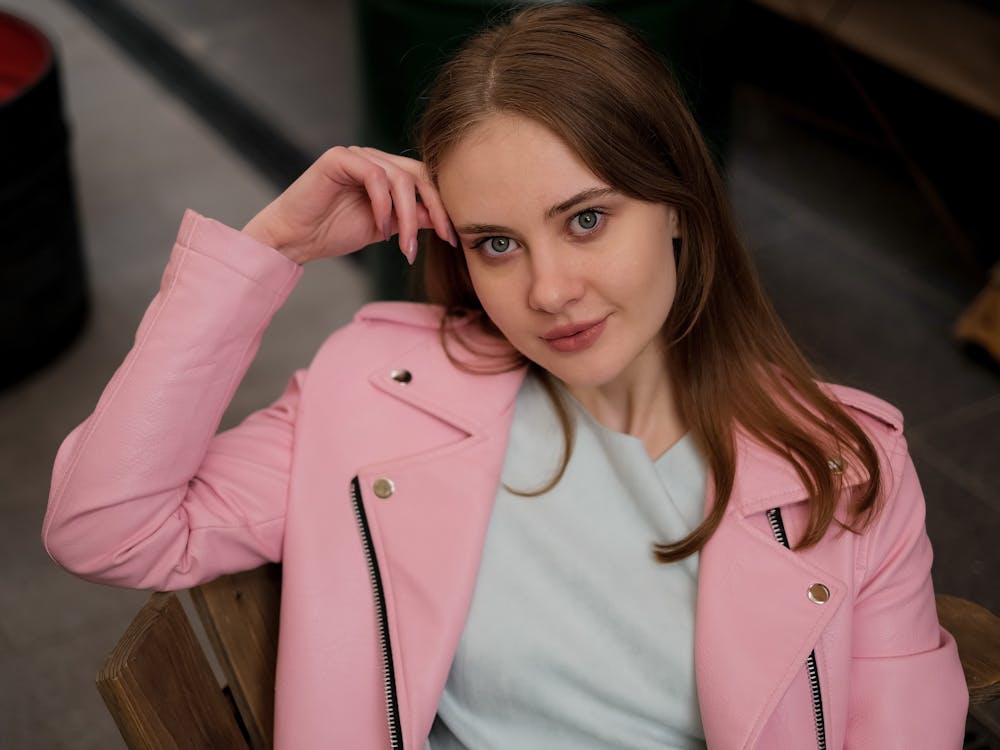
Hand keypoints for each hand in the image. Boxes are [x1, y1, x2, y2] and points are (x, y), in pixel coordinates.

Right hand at [241, 146, 456, 264]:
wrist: (294, 239)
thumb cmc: (332, 233)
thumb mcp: (383, 228)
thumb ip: (410, 217)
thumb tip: (441, 217)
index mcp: (384, 172)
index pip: (424, 180)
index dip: (442, 206)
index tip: (452, 237)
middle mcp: (372, 158)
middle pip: (418, 174)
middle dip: (434, 208)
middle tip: (442, 238)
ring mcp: (356, 155)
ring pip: (399, 178)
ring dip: (408, 216)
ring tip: (405, 246)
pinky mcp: (338, 158)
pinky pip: (374, 175)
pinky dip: (384, 204)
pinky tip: (382, 229)